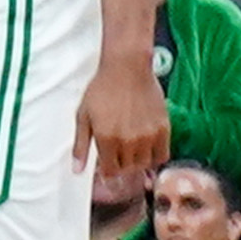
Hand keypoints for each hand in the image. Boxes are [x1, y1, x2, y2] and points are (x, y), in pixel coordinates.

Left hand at [74, 47, 168, 182]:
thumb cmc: (102, 90)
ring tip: (131, 148)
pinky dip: (155, 156)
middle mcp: (128, 141)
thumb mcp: (83, 115)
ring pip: (145, 164)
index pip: (111, 171)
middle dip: (121, 165)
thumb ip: (80, 145)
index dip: (108, 170)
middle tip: (118, 152)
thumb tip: (77, 170)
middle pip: (127, 169)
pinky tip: (147, 147)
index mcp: (106, 138)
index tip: (107, 164)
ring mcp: (148, 136)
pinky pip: (163, 156)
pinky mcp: (163, 130)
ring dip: (137, 161)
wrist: (127, 69)